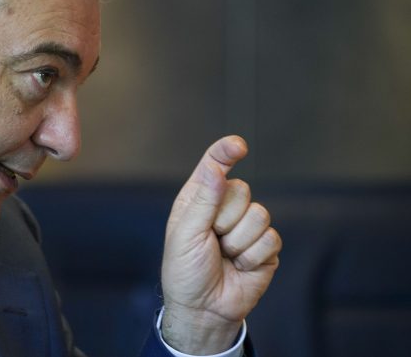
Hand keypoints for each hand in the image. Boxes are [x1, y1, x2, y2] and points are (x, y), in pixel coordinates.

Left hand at [160, 136, 281, 354]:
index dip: (225, 152)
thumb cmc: (185, 271)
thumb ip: (203, 199)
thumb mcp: (185, 233)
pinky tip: (239, 266)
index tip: (237, 146)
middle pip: (242, 190)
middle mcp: (224, 208)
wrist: (202, 309)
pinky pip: (270, 239)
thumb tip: (217, 168)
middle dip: (225, 219)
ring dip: (238, 241)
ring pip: (259, 214)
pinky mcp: (265, 248)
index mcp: (199, 198)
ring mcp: (247, 227)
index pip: (215, 166)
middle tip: (211, 240)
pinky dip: (252, 257)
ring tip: (224, 255)